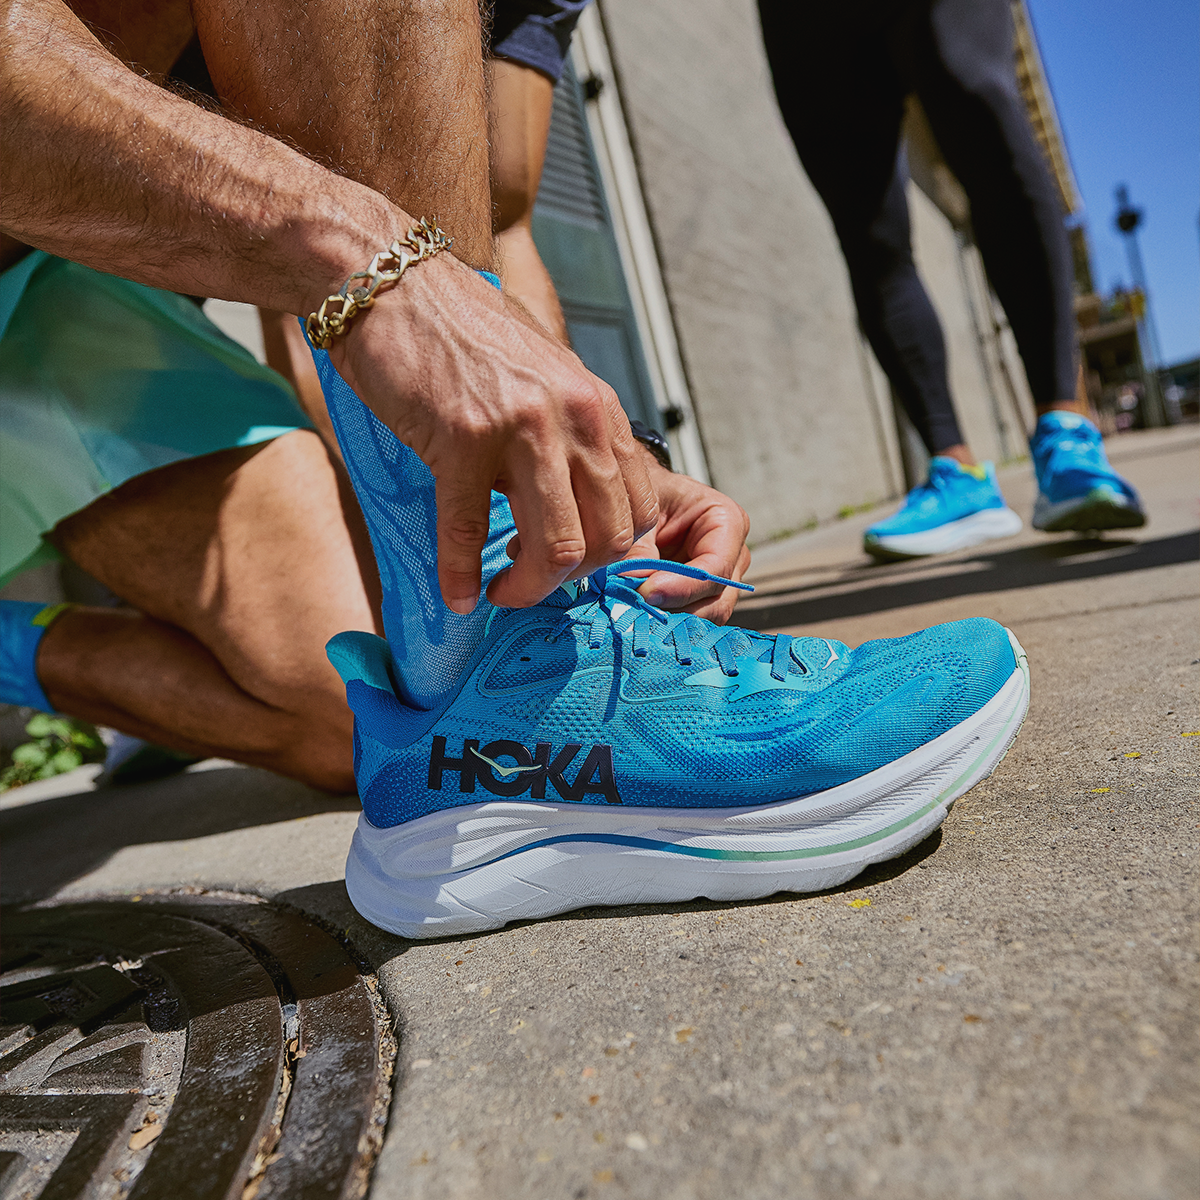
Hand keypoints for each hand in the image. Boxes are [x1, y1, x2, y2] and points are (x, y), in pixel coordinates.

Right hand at [329, 256, 657, 612]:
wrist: (393, 284)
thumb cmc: (463, 335)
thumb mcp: (543, 379)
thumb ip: (568, 435)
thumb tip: (573, 502)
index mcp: (599, 407)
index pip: (640, 507)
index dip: (608, 553)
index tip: (570, 563)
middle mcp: (576, 417)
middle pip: (608, 538)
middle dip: (571, 580)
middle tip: (531, 584)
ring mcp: (523, 428)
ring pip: (557, 547)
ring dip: (527, 589)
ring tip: (500, 592)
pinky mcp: (462, 439)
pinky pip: (470, 531)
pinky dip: (462, 576)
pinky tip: (457, 596)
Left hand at [627, 458, 751, 623]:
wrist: (637, 497)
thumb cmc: (644, 496)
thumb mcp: (639, 514)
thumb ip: (637, 549)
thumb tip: (629, 585)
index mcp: (726, 521)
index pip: (716, 567)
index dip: (682, 587)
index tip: (646, 594)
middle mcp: (732, 555)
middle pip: (717, 600)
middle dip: (677, 610)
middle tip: (636, 609)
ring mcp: (721, 581)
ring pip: (705, 617)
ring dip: (670, 620)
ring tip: (635, 613)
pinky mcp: (702, 598)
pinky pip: (690, 620)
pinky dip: (666, 622)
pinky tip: (641, 618)